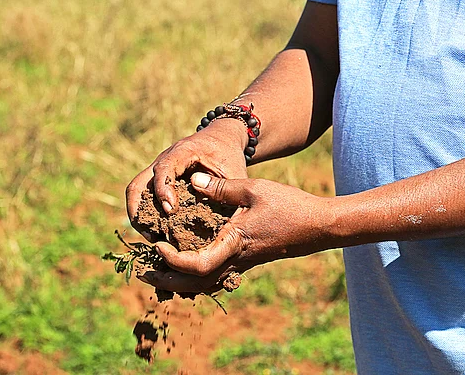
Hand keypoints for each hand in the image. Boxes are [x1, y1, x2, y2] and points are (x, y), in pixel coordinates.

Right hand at [126, 118, 248, 240]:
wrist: (221, 138)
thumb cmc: (228, 155)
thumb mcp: (233, 172)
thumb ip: (226, 192)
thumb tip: (219, 221)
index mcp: (183, 152)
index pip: (164, 168)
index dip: (163, 190)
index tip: (171, 210)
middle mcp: (164, 160)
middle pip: (138, 184)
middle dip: (139, 211)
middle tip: (153, 235)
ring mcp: (158, 170)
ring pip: (136, 192)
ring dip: (139, 216)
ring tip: (153, 238)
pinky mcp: (158, 180)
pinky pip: (143, 197)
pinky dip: (146, 215)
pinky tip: (158, 233)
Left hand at [137, 172, 338, 292]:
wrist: (319, 225)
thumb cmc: (290, 206)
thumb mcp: (254, 189)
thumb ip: (223, 187)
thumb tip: (194, 180)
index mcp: (234, 244)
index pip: (197, 266)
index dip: (173, 261)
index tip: (158, 246)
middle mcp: (236, 259)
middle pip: (196, 284)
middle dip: (168, 279)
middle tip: (145, 270)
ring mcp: (242, 263)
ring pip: (206, 283)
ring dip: (180, 279)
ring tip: (159, 269)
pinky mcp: (248, 260)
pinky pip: (217, 274)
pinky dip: (197, 274)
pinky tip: (189, 262)